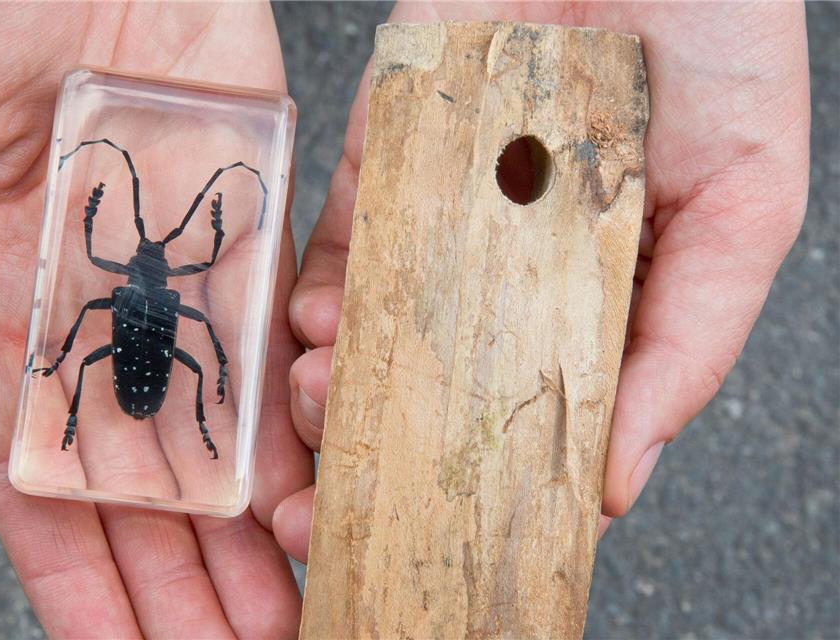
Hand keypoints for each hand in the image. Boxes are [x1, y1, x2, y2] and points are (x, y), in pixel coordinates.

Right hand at [0, 3, 311, 636]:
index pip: (42, 484)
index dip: (78, 578)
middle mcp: (95, 316)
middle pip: (146, 483)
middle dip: (179, 583)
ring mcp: (175, 278)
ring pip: (220, 432)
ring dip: (248, 530)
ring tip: (285, 612)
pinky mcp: (248, 229)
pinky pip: (276, 342)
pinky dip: (294, 420)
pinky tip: (312, 496)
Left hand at [273, 2, 809, 560]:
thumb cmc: (719, 46)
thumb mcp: (743, 211)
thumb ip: (685, 348)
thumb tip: (613, 487)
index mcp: (592, 307)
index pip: (528, 419)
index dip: (479, 487)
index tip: (431, 541)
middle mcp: (505, 276)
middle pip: (430, 389)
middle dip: (375, 452)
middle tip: (331, 504)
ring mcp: (439, 220)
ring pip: (373, 330)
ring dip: (334, 384)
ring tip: (322, 408)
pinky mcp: (385, 161)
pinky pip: (337, 242)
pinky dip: (320, 296)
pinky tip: (315, 333)